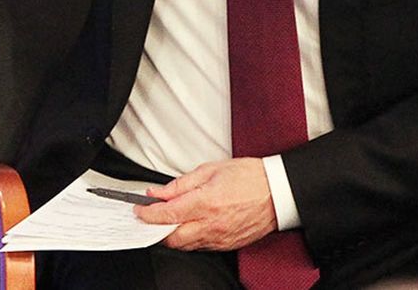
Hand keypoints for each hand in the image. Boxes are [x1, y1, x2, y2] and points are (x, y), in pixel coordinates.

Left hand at [135, 157, 277, 249]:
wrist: (278, 192)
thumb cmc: (249, 177)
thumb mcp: (210, 170)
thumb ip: (181, 184)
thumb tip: (159, 192)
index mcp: (205, 203)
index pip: (167, 215)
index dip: (148, 213)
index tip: (139, 210)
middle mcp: (211, 224)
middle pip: (172, 238)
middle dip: (155, 230)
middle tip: (148, 218)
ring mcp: (220, 238)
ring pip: (186, 246)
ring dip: (172, 236)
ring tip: (167, 221)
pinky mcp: (228, 245)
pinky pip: (201, 247)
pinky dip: (189, 240)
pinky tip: (187, 227)